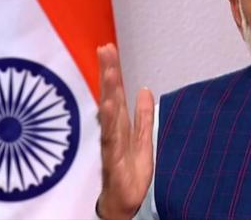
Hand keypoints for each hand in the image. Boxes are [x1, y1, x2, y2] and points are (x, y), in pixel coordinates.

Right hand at [96, 44, 154, 219]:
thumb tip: (145, 90)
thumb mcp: (143, 139)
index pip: (116, 92)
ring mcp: (110, 144)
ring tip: (109, 70)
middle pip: (110, 96)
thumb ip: (143, 115)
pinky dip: (108, 121)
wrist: (125, 204)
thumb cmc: (129, 172)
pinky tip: (108, 104)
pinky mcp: (112, 159)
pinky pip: (110, 137)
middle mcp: (112, 131)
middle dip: (108, 72)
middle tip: (105, 48)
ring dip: (108, 90)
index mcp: (120, 125)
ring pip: (109, 113)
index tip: (109, 47)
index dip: (113, 70)